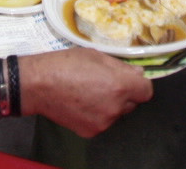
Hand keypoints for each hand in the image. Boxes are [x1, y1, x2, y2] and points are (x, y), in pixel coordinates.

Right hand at [20, 48, 152, 137]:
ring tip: (89, 91)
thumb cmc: (65, 63)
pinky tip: (81, 102)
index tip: (130, 78)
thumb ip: (120, 65)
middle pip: (132, 102)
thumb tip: (137, 73)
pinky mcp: (92, 131)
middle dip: (124, 93)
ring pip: (117, 112)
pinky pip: (103, 121)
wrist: (39, 84)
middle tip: (104, 81)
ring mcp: (104, 122)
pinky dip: (97, 113)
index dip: (139, 83)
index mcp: (119, 85)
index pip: (147, 91)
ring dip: (110, 103)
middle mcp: (115, 107)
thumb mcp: (95, 55)